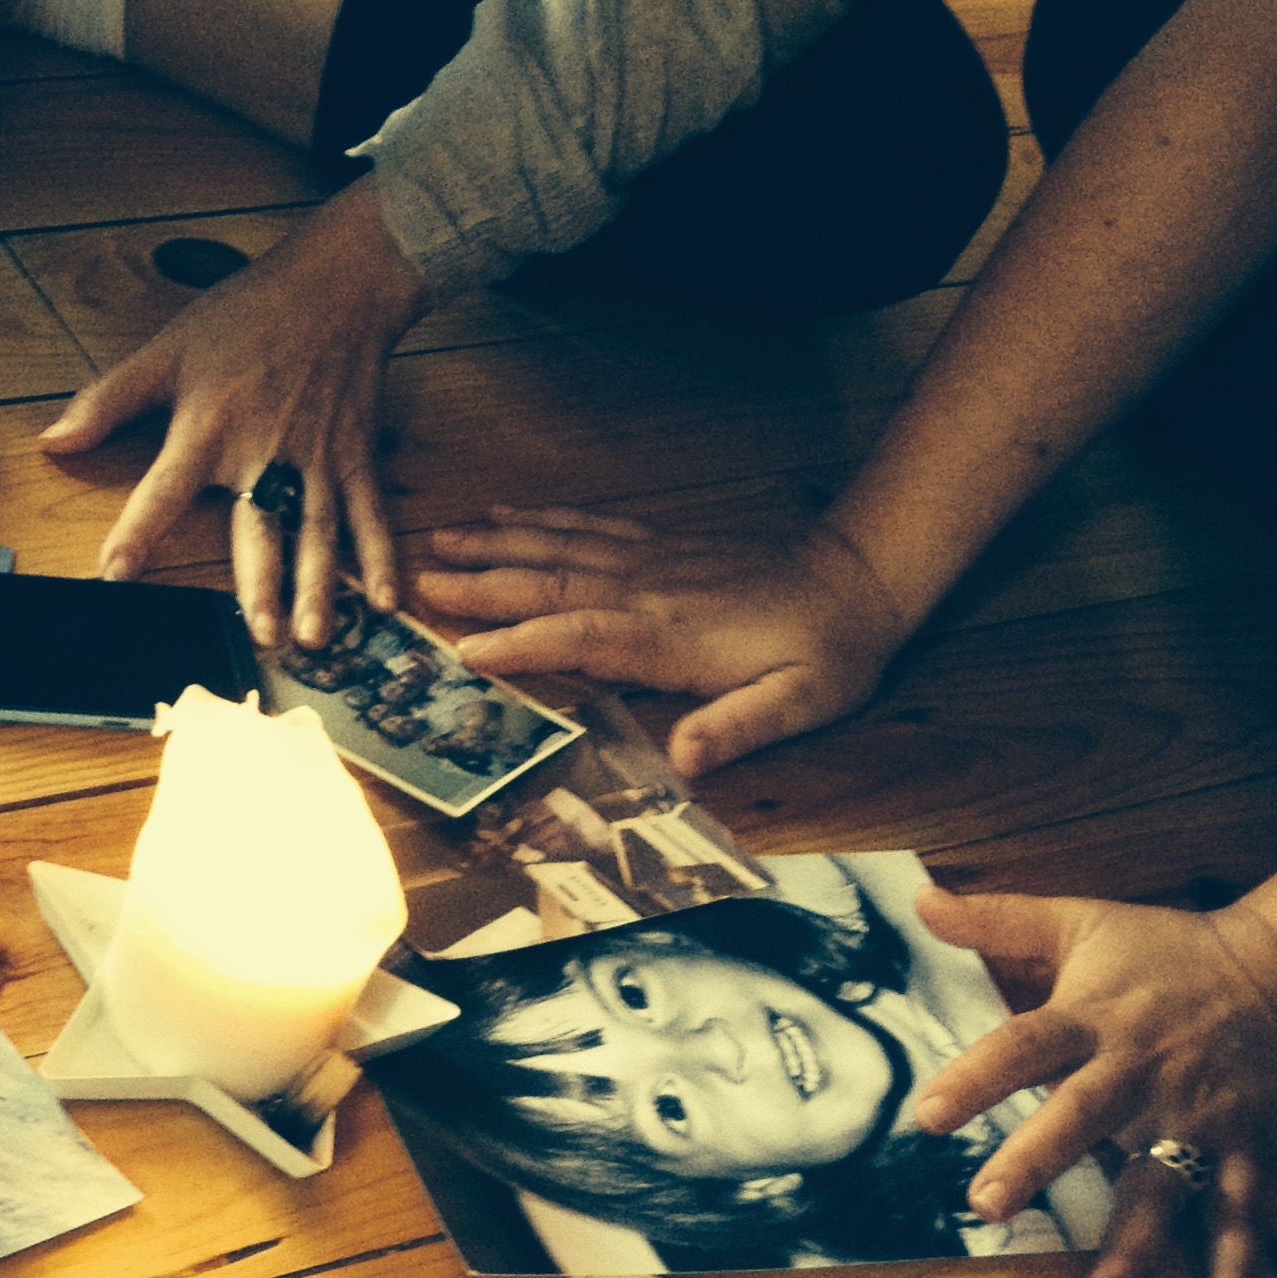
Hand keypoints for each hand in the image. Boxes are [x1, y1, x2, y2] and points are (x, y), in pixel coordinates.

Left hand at [39, 179, 425, 652]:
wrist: (340, 280)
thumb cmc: (248, 314)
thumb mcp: (167, 348)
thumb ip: (109, 400)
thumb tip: (52, 441)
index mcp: (210, 428)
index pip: (165, 488)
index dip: (138, 530)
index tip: (116, 574)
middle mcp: (265, 452)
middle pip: (261, 526)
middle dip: (262, 583)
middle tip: (259, 634)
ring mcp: (318, 459)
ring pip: (318, 533)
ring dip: (318, 587)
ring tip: (312, 638)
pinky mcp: (356, 458)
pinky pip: (371, 514)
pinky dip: (382, 557)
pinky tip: (387, 602)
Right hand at [412, 510, 910, 778]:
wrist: (863, 579)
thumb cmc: (829, 652)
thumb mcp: (799, 704)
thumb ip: (738, 728)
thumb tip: (685, 763)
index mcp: (669, 636)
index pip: (579, 635)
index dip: (520, 644)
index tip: (462, 652)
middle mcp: (649, 589)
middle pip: (549, 581)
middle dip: (479, 582)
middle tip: (413, 581)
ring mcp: (651, 560)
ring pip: (558, 546)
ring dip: (493, 543)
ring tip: (435, 539)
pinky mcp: (659, 545)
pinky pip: (587, 527)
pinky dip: (539, 519)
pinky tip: (504, 515)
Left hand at [911, 885, 1276, 1277]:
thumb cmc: (1169, 951)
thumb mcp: (1085, 921)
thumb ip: (998, 920)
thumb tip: (920, 898)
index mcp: (1094, 1019)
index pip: (1024, 1045)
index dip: (975, 1076)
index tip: (928, 1115)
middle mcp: (1141, 1071)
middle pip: (1082, 1118)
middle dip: (1037, 1161)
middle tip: (987, 1205)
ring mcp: (1196, 1116)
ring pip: (1161, 1184)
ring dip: (1135, 1244)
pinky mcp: (1243, 1145)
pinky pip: (1235, 1210)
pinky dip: (1236, 1263)